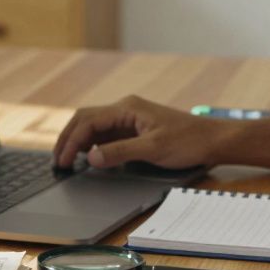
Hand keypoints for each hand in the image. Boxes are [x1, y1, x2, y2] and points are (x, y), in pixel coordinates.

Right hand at [52, 95, 235, 169]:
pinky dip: (93, 144)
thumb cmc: (187, 141)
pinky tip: (89, 157)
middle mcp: (125, 109)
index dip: (71, 141)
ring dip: (79, 141)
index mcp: (127, 108)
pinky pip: (106, 133)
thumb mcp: (153, 149)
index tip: (63, 161)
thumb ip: (120, 152)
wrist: (211, 140)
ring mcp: (129, 118)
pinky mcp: (134, 129)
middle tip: (57, 161)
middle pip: (86, 119)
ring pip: (94, 126)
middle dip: (68, 139)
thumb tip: (91, 158)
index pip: (88, 121)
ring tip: (68, 161)